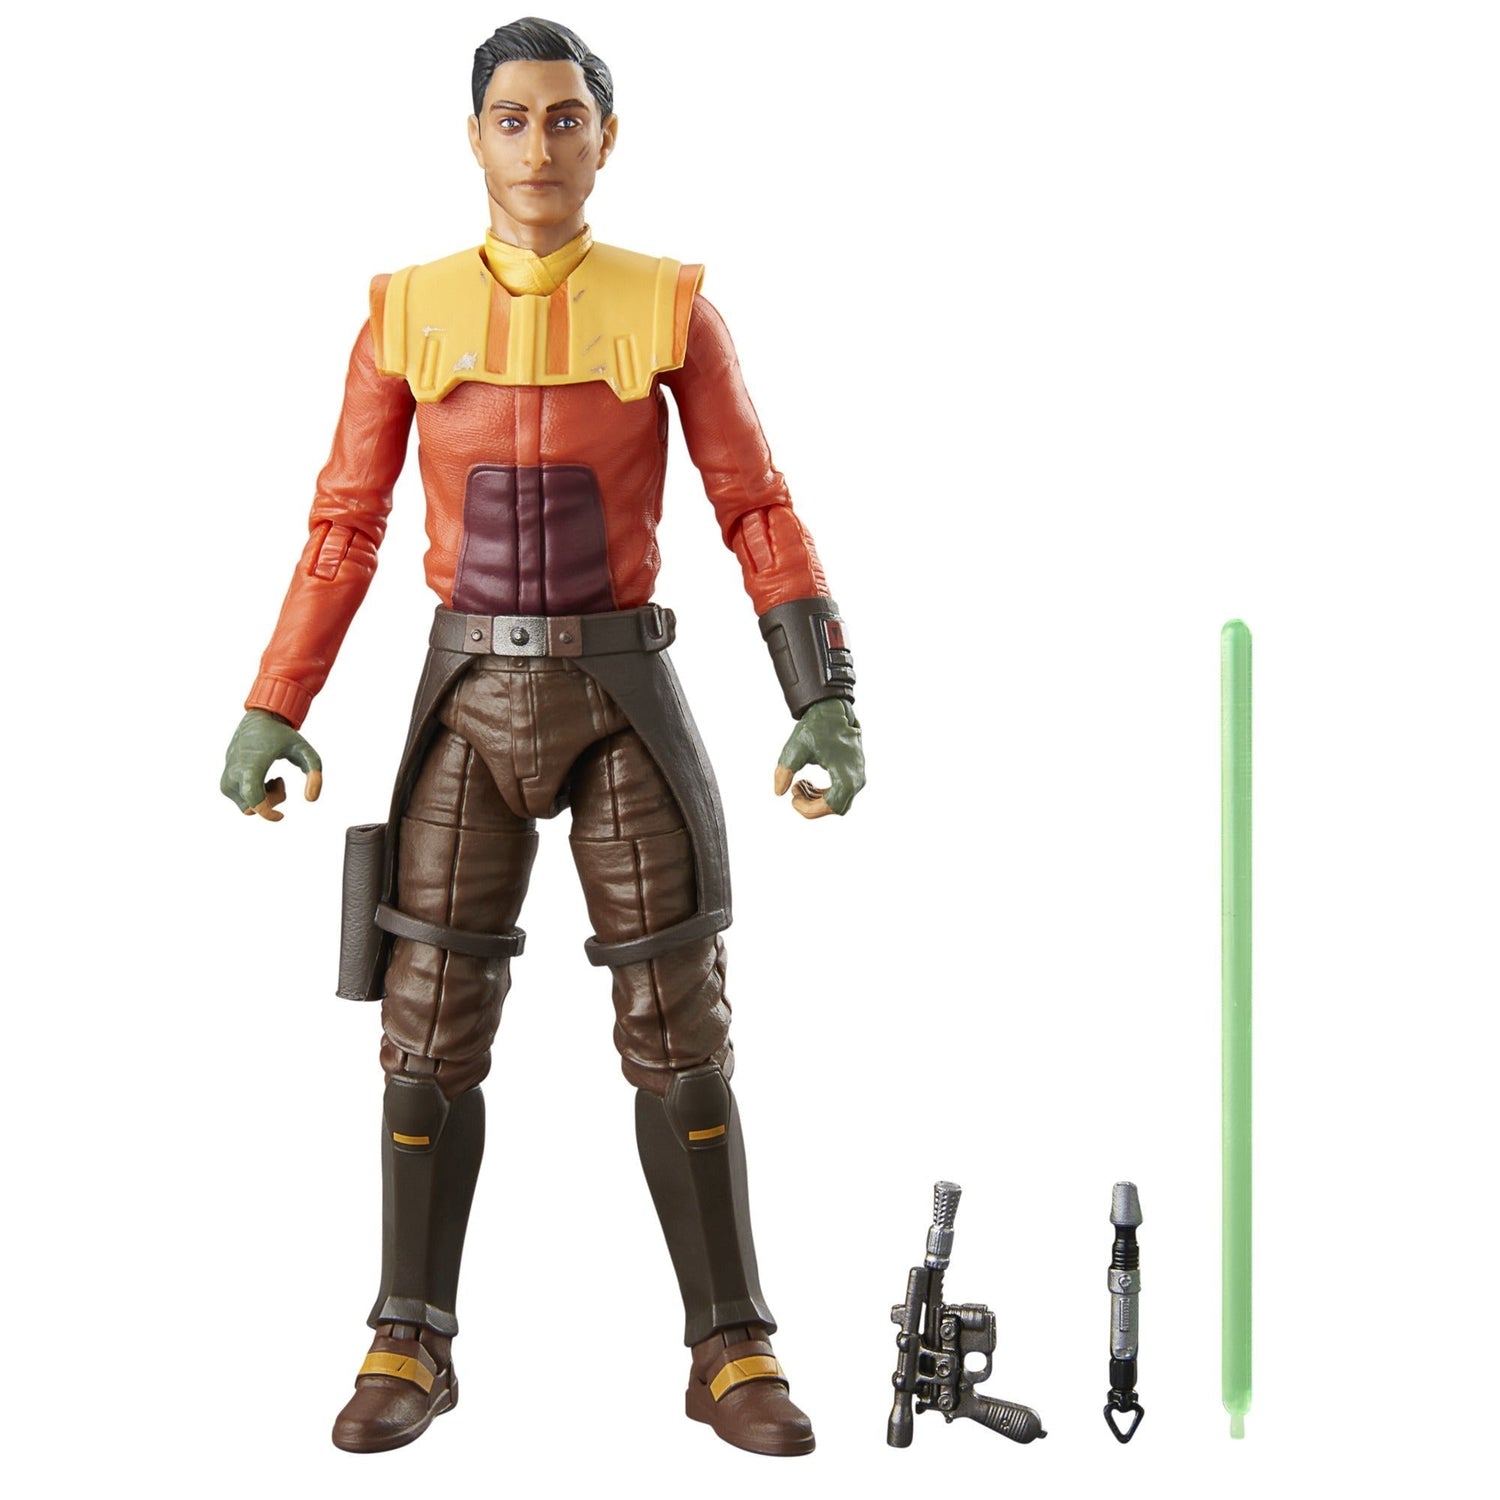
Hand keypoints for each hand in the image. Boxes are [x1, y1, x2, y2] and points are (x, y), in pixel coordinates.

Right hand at [221, 709, 323, 821]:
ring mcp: (226, 777)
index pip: (253, 799)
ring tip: (273, 779)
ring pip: (246, 806)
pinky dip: (255, 796)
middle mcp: (234, 773)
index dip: (267, 813)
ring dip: (264, 798)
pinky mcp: (224, 780)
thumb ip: (315, 773)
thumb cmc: (283, 736)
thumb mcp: (305, 751)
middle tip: (281, 782)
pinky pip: (241, 800)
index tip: (281, 815)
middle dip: (271, 801)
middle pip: (252, 807)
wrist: (258, 720)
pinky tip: (264, 779)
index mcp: (251, 765)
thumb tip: (311, 800)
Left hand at [773, 699, 864, 818]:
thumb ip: (784, 771)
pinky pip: (840, 792)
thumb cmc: (815, 727)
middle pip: (836, 808)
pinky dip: (822, 793)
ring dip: (815, 799)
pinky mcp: (853, 772)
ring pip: (838, 802)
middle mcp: (857, 778)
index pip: (831, 806)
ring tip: (797, 784)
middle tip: (794, 790)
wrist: (831, 709)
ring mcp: (857, 775)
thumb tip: (779, 792)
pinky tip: (806, 783)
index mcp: (846, 774)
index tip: (792, 798)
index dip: (810, 809)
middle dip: (813, 805)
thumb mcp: (795, 748)